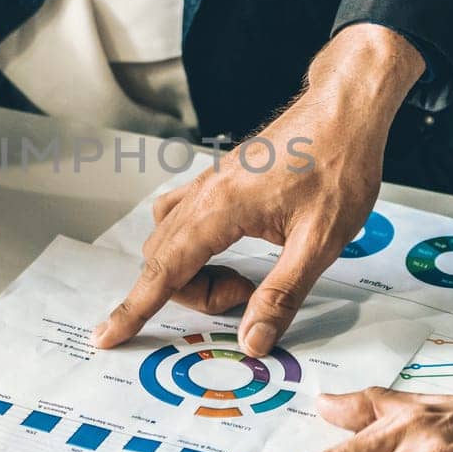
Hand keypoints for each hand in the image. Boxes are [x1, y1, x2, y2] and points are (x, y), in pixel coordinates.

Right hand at [91, 24, 425, 355]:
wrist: (345, 111)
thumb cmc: (339, 166)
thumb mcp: (321, 242)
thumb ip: (282, 294)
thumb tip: (252, 340)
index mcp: (221, 208)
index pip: (165, 270)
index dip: (134, 308)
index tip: (107, 335)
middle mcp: (205, 193)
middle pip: (164, 260)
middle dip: (194, 293)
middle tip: (248, 296)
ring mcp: (209, 183)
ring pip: (170, 239)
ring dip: (193, 271)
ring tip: (244, 278)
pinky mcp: (220, 179)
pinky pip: (182, 217)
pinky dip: (191, 245)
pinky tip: (226, 249)